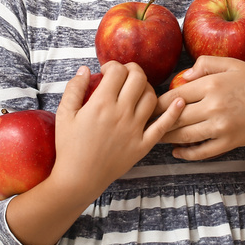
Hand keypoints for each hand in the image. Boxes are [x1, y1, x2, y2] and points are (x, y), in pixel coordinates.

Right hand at [51, 61, 185, 200]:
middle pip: (138, 78)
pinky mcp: (143, 144)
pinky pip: (163, 126)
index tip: (106, 72)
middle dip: (132, 69)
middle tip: (124, 75)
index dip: (112, 66)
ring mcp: (135, 129)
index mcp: (101, 103)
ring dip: (146, 86)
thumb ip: (74, 88)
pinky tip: (180, 101)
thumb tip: (85, 69)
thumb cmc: (69, 147)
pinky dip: (174, 112)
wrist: (79, 179)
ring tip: (136, 89)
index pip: (117, 71)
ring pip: (151, 97)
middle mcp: (122, 113)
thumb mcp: (64, 114)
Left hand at [151, 55, 244, 160]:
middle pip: (175, 116)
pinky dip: (186, 154)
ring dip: (166, 137)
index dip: (157, 101)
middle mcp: (214, 106)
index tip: (146, 104)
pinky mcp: (228, 143)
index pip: (175, 95)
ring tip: (154, 136)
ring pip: (184, 135)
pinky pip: (202, 151)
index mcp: (213, 85)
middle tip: (142, 122)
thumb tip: (184, 76)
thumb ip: (206, 64)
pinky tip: (176, 151)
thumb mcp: (233, 64)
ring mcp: (221, 127)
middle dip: (157, 120)